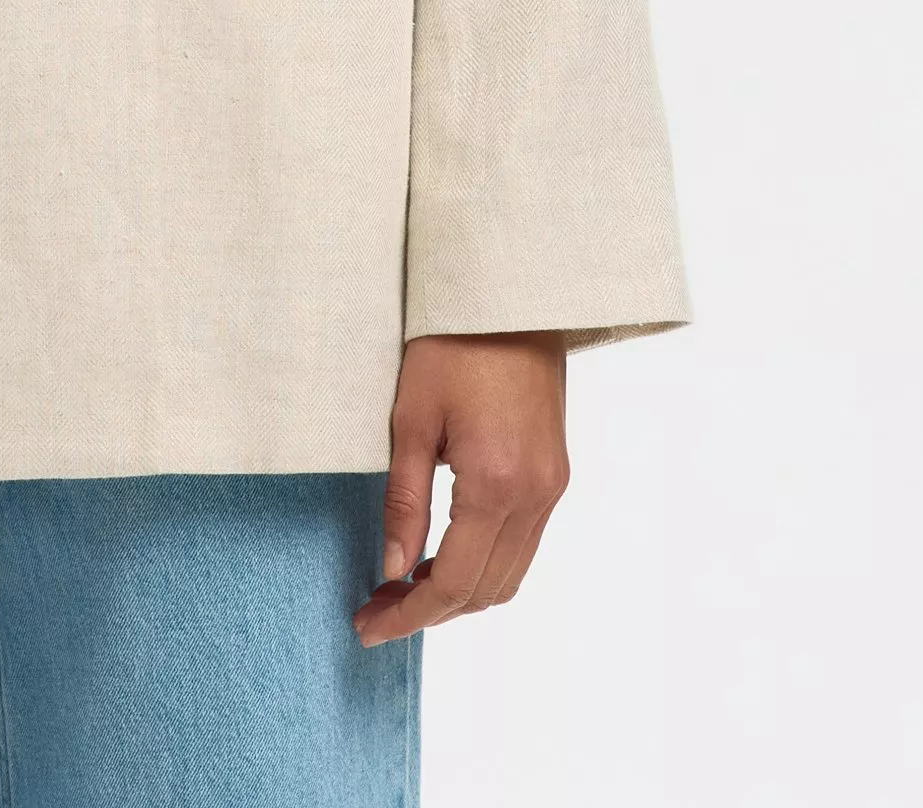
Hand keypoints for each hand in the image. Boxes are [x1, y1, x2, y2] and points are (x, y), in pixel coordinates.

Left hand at [351, 332, 568, 646]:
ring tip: (402, 588)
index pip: (453, 582)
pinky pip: (523, 544)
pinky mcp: (555, 474)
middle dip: (429, 611)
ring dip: (459, 593)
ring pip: (509, 575)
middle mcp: (535, 496)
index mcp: (496, 484)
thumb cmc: (452, 344)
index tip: (367, 626)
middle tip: (376, 610)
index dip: (408, 615)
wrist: (510, 295)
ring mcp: (551, 487)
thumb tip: (393, 571)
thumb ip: (404, 502)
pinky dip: (484, 564)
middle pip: (485, 591)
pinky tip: (443, 554)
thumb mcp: (410, 418)